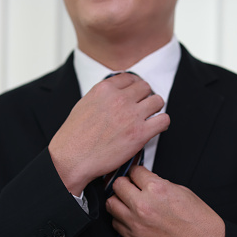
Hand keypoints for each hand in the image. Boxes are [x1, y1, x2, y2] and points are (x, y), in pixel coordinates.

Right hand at [48, 73, 169, 194]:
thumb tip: (115, 95)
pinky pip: (163, 120)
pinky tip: (155, 128)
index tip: (135, 95)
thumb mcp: (84, 104)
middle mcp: (120, 99)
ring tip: (149, 118)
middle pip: (146, 88)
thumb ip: (102, 96)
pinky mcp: (140, 133)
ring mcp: (132, 115)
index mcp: (105, 89)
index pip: (130, 78)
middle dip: (145, 97)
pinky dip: (162, 124)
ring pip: (158, 101)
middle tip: (142, 109)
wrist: (72, 158)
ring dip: (155, 109)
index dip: (134, 87)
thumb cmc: (74, 137)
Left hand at [106, 166, 224, 236]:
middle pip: (117, 185)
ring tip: (128, 202)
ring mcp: (136, 223)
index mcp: (156, 189)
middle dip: (125, 183)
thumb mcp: (181, 191)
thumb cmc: (199, 220)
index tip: (138, 176)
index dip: (137, 172)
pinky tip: (131, 217)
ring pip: (111, 204)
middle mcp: (143, 205)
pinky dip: (120, 218)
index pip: (134, 171)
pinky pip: (116, 223)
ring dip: (119, 200)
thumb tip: (145, 181)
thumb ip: (159, 184)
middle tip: (131, 186)